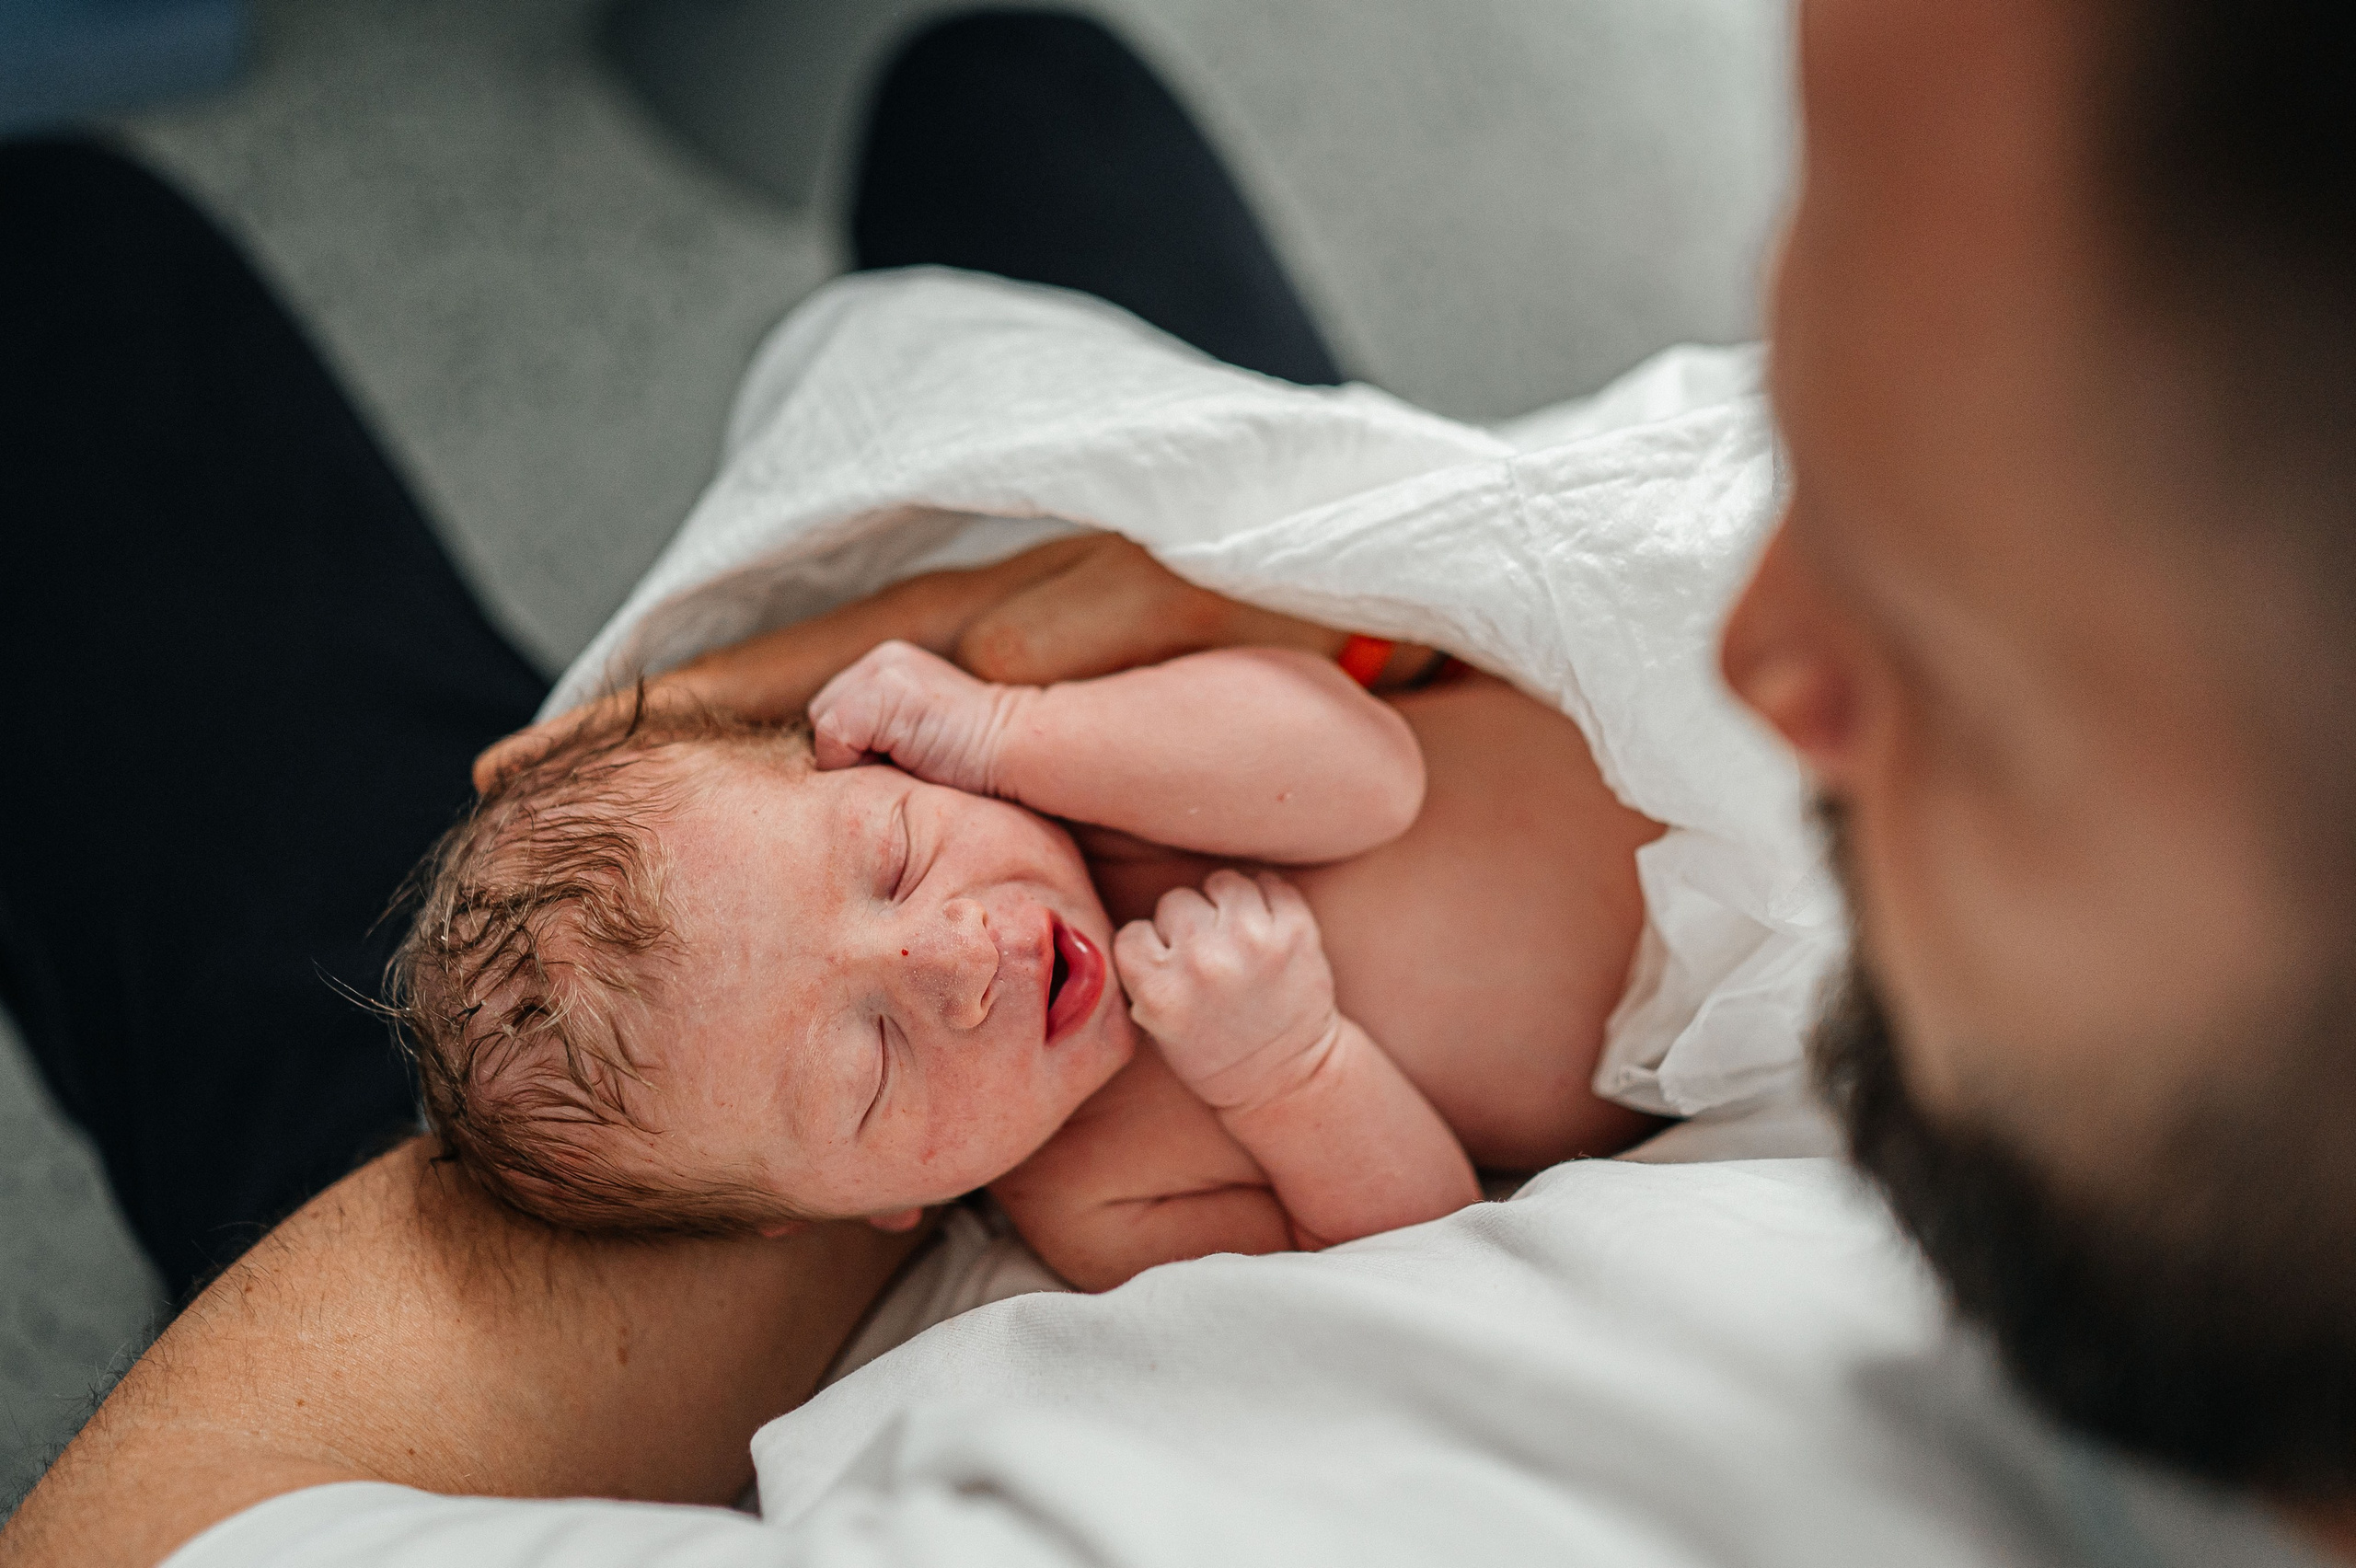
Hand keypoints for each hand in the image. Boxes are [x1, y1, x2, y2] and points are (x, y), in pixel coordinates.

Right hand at [473, 533, 1421, 793]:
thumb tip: (850, 723)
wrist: (1403, 630)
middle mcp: (968, 628)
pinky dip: (796, 720)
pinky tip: (763, 761)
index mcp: (981, 642)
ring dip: (708, 731)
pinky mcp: (1033, 663)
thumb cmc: (1308, 709)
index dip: (661, 734)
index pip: (781, 680)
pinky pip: (882, 690)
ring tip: (590, 775)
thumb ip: (1017, 732)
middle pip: (771, 670)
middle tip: (514, 781)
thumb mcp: (1175, 727)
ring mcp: (997, 640)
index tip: (534, 772)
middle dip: (650, 731)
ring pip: (813, 677)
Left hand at [807, 640, 1022, 791]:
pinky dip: (857, 764)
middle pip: (822, 717)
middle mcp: (882, 658)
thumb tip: (837, 765)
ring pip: (825, 727)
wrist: (1023, 751)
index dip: (854, 751)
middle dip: (847, 752)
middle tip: (900, 767)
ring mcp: (882, 670)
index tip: (900, 765)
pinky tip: (905, 764)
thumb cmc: (979, 765)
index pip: (834, 713)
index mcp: (890, 666)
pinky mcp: (882, 691)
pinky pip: (833, 738)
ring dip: (853, 760)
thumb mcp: (921, 738)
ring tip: (905, 765)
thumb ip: (883, 736)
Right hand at [1113, 869, 1341, 1111]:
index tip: (1168, 966)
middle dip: (1188, 925)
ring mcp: (1254, 943)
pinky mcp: (1296, 932)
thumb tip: (1139, 919)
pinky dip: (1267, 899)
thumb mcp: (1154, 1026)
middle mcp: (1204, 962)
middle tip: (1207, 958)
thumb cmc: (1213, 1053)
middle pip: (1175, 901)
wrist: (1286, 1077)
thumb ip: (1141, 974)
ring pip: (1222, 883)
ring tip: (1235, 938)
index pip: (1133, 932)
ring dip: (1226, 904)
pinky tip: (1264, 929)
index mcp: (1160, 992)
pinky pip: (1271, 883)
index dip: (1150, 947)